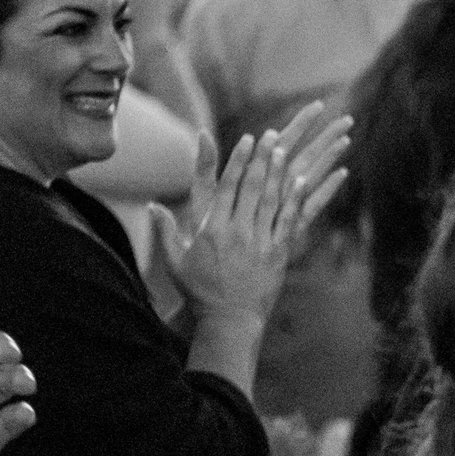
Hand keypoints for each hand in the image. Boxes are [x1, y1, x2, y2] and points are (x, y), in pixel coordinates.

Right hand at [150, 101, 350, 326]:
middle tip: (271, 135)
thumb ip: (165, 231)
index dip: (238, 161)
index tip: (246, 140)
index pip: (226, 187)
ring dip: (279, 173)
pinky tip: (302, 181)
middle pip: (252, 188)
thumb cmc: (200, 290)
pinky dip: (295, 200)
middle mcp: (239, 232)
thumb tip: (152, 206)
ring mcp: (261, 242)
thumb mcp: (175, 261)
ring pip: (272, 200)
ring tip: (285, 150)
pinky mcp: (279, 253)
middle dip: (261, 159)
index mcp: (213, 230)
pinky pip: (288, 221)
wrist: (230, 320)